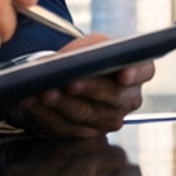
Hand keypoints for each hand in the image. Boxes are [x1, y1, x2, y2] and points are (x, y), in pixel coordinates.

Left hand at [13, 42, 153, 138]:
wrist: (73, 77)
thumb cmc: (88, 57)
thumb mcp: (91, 43)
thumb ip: (88, 48)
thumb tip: (68, 59)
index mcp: (137, 72)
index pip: (143, 71)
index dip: (134, 73)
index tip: (122, 74)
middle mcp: (128, 99)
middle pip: (111, 96)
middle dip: (88, 89)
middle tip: (70, 82)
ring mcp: (108, 120)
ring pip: (85, 113)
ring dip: (61, 103)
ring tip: (44, 92)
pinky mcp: (86, 132)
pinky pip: (64, 125)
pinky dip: (45, 113)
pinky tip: (31, 101)